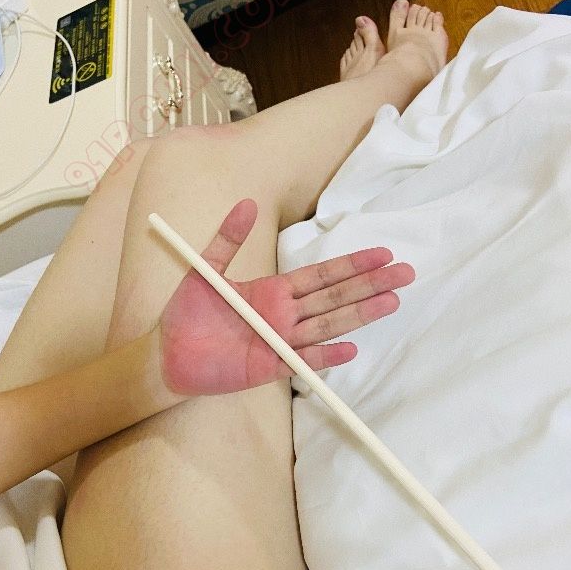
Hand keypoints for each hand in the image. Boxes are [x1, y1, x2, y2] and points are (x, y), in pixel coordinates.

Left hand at [159, 199, 414, 395]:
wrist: (165, 354)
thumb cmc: (185, 314)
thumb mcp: (205, 269)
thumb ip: (227, 239)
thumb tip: (246, 203)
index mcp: (273, 291)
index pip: (322, 275)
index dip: (352, 264)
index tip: (382, 253)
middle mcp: (284, 315)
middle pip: (335, 298)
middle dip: (370, 285)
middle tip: (405, 274)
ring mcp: (279, 341)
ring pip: (326, 325)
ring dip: (358, 314)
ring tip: (390, 302)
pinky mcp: (268, 366)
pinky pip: (302, 360)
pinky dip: (325, 355)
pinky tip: (351, 349)